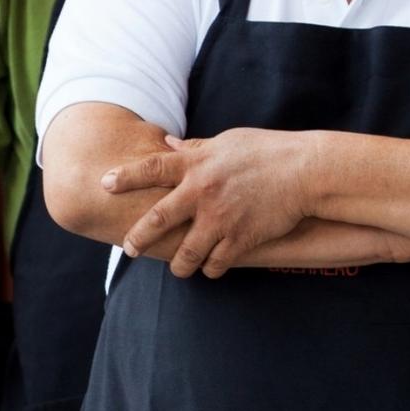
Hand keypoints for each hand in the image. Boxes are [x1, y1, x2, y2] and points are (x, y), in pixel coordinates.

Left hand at [105, 128, 314, 278]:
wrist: (306, 171)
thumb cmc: (267, 151)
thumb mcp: (228, 141)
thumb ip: (196, 147)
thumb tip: (170, 142)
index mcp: (197, 163)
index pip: (151, 168)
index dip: (125, 177)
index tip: (103, 184)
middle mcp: (202, 191)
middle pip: (158, 219)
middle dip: (138, 238)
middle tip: (129, 249)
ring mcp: (220, 217)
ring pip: (186, 252)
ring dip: (179, 265)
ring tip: (178, 269)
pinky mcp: (241, 237)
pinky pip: (217, 262)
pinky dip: (211, 268)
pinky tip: (211, 268)